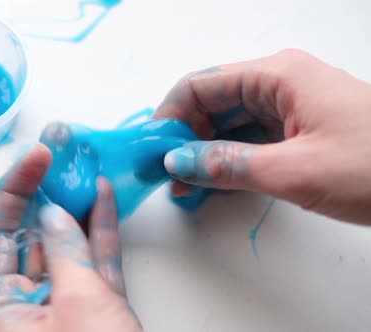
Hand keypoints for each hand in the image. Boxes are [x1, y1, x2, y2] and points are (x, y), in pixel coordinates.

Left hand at [0, 143, 141, 331]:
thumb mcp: (77, 301)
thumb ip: (65, 252)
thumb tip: (54, 215)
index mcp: (2, 304)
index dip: (14, 190)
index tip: (37, 156)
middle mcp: (27, 301)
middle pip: (32, 235)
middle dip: (47, 194)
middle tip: (61, 156)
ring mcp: (63, 304)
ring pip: (66, 246)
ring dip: (76, 207)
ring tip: (84, 167)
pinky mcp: (96, 307)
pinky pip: (93, 263)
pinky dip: (99, 231)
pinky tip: (103, 196)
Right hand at [154, 49, 370, 223]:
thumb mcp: (292, 170)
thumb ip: (227, 164)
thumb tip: (177, 163)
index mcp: (278, 75)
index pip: (200, 86)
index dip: (169, 117)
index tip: (152, 151)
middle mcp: (281, 82)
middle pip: (212, 103)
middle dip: (184, 138)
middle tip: (165, 176)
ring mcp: (293, 105)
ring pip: (230, 123)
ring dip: (204, 152)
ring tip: (185, 188)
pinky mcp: (302, 129)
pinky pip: (252, 138)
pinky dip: (229, 159)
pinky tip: (215, 184)